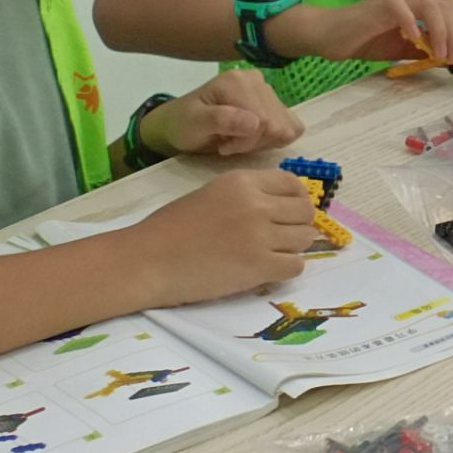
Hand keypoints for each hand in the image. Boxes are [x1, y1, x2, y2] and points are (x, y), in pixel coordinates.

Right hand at [127, 169, 316, 305]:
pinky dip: (286, 269)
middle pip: (305, 211)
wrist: (146, 260)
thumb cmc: (170, 229)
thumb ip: (246, 196)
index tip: (288, 212)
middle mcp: (257, 204)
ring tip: (272, 254)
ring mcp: (260, 235)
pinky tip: (267, 270)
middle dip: (298, 224)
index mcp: (242, 182)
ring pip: (306, 238)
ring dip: (294, 247)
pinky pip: (296, 266)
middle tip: (281, 237)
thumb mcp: (211, 194)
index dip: (296, 199)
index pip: (293, 184)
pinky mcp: (259, 267)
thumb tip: (280, 206)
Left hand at [142, 69, 303, 158]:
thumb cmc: (184, 124)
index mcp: (238, 81)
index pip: (264, 121)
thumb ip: (222, 120)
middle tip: (229, 143)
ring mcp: (267, 89)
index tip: (223, 146)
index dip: (246, 142)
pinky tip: (252, 138)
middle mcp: (257, 80)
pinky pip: (292, 126)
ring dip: (262, 142)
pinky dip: (274, 139)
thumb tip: (256, 123)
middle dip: (254, 143)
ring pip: (286, 128)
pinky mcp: (274, 101)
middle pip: (277, 125)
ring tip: (237, 139)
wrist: (181, 122)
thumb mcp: (194, 124)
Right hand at [291, 0, 452, 64]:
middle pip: (446, 5)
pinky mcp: (380, 3)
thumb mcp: (404, 48)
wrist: (331, 36)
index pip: (450, 7)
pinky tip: (417, 42)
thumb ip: (425, 49)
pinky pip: (402, 9)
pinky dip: (413, 24)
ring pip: (430, 5)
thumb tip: (449, 58)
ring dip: (441, 32)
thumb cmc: (366, 40)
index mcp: (418, 1)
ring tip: (442, 55)